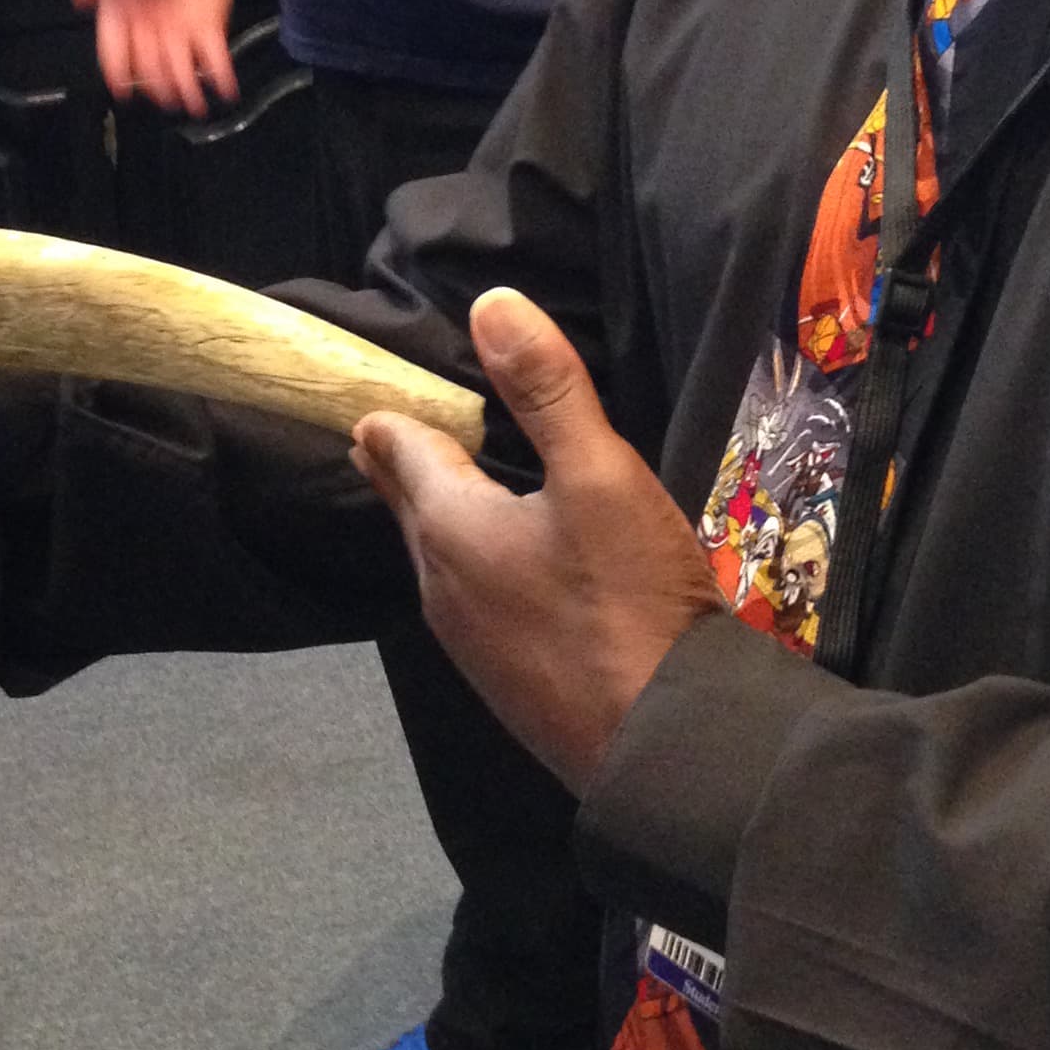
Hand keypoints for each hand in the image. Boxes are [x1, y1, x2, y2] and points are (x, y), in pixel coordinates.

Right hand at [59, 0, 236, 115]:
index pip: (114, 50)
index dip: (117, 72)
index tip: (122, 90)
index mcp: (122, 13)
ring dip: (186, 88)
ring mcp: (178, 30)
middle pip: (149, 66)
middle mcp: (148, 28)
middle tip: (166, 97)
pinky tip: (225, 88)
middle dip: (158, 84)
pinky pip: (213, 55)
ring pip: (179, 67)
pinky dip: (221, 74)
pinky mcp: (206, 25)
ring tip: (195, 104)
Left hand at [350, 288, 720, 792]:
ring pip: (441, 562)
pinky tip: (509, 567)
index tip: (378, 396)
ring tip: (450, 488)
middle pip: (411, 511)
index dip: (393, 418)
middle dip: (404, 468)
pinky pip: (474, 602)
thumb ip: (547, 389)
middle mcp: (442, 589)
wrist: (671, 745)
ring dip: (441, 519)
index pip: (402, 454)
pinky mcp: (508, 683)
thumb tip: (490, 304)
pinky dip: (476, 565)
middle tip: (391, 434)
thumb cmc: (631, 600)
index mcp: (451, 531)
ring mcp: (472, 646)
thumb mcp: (599, 476)